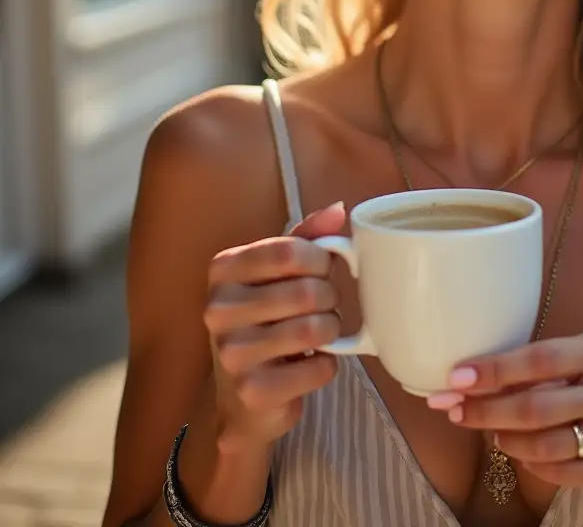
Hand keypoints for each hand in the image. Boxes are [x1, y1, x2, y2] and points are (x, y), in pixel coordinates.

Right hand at [203, 202, 347, 449]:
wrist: (246, 398)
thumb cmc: (269, 319)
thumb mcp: (280, 272)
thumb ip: (308, 237)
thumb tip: (339, 209)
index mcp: (224, 271)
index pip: (290, 251)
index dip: (321, 260)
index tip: (321, 270)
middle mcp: (218, 309)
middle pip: (307, 291)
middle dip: (329, 298)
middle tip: (321, 306)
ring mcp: (231, 353)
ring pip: (315, 329)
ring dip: (330, 330)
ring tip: (318, 333)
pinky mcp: (252, 391)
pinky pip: (319, 367)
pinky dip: (328, 365)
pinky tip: (311, 364)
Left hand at [426, 330, 582, 496]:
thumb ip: (542, 366)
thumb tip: (470, 377)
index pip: (540, 359)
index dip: (494, 370)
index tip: (456, 377)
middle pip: (536, 407)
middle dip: (486, 410)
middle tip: (453, 410)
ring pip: (545, 445)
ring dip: (507, 440)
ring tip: (490, 433)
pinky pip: (560, 473)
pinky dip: (533, 464)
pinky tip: (521, 453)